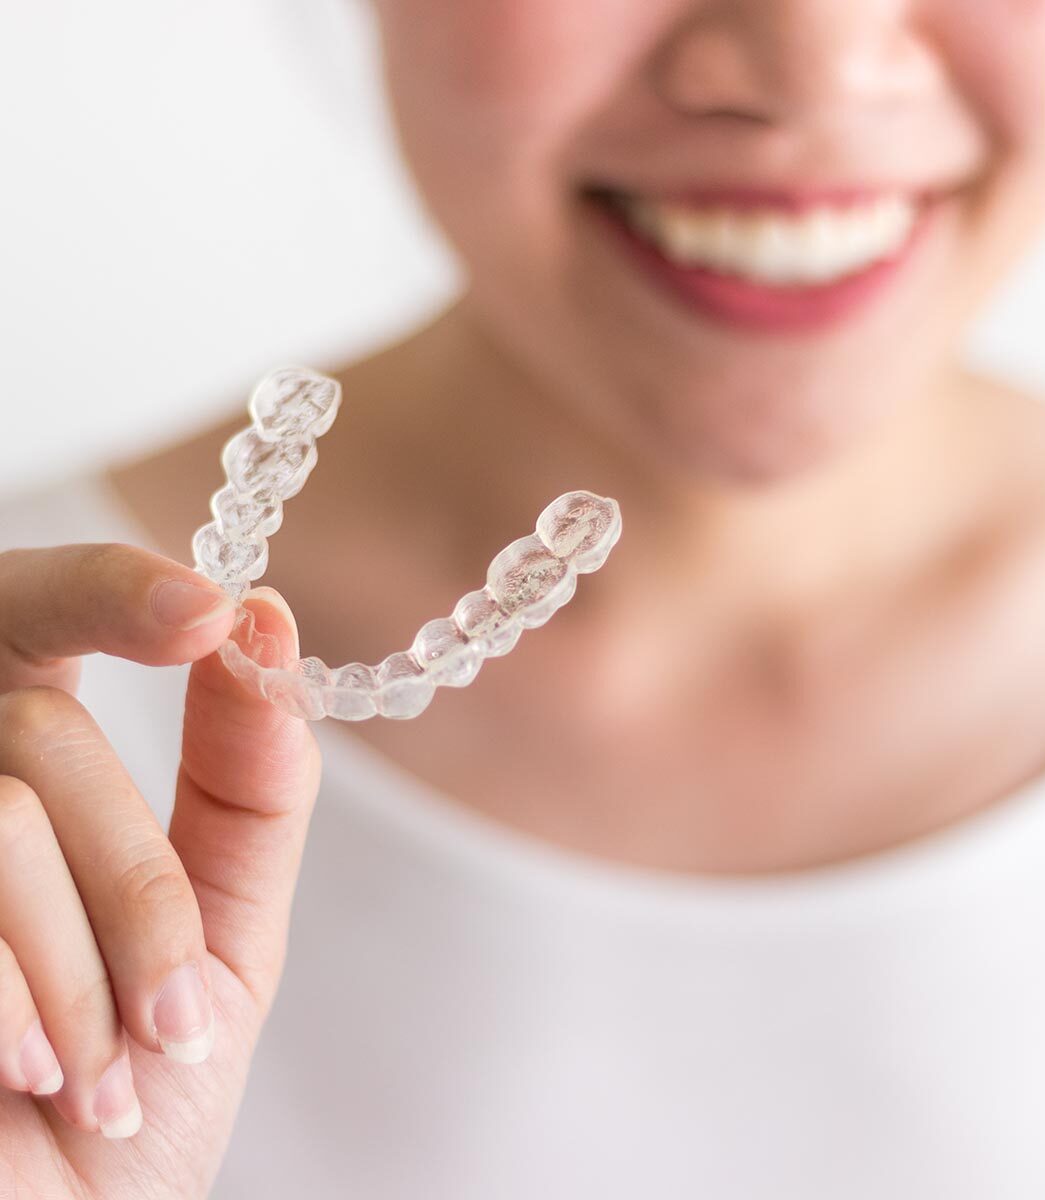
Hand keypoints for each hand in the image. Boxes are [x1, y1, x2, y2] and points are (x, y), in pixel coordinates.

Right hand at [0, 542, 321, 1197]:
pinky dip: (19, 1010)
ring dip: (87, 973)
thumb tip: (267, 624)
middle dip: (139, 892)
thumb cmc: (128, 1096)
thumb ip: (248, 788)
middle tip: (179, 1019)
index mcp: (24, 768)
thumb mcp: (221, 936)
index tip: (221, 614)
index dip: (114, 591)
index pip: (37, 611)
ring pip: (0, 818)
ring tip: (96, 1075)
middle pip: (41, 738)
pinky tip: (27, 1082)